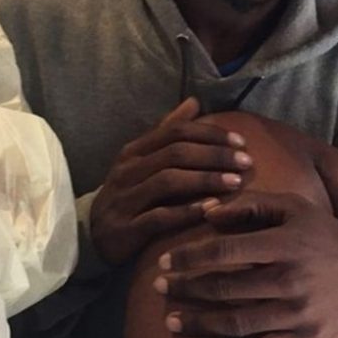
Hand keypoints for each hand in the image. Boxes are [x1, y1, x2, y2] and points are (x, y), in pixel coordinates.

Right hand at [90, 98, 253, 265]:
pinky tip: (212, 209)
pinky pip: (160, 217)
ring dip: (206, 179)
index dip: (210, 134)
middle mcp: (128, 170)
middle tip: (246, 161)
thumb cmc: (128, 195)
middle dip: (215, 155)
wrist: (91, 237)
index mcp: (134, 151)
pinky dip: (188, 211)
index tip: (241, 142)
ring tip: (236, 183)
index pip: (175, 132)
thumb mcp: (143, 161)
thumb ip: (168, 132)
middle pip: (176, 153)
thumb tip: (194, 101)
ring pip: (169, 181)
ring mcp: (125, 198)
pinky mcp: (126, 229)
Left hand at [155, 191, 337, 337]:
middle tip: (158, 289)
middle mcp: (291, 280)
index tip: (164, 262)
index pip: (224, 252)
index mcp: (285, 244)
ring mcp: (298, 314)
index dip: (189, 258)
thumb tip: (207, 213)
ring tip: (171, 320)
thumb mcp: (294, 208)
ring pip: (236, 323)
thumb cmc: (324, 235)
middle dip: (185, 290)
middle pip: (224, 290)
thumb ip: (251, 205)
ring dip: (198, 323)